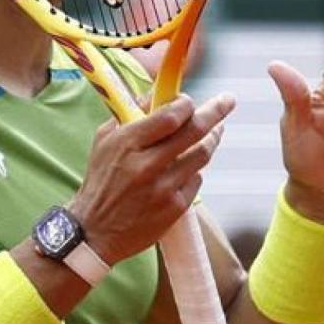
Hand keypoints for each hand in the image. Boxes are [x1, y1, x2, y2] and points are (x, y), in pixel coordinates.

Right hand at [70, 94, 235, 264]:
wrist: (95, 231)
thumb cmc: (100, 180)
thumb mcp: (106, 140)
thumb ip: (132, 113)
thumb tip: (158, 91)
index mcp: (128, 144)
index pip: (170, 115)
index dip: (186, 103)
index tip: (189, 100)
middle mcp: (148, 165)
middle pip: (195, 131)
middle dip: (216, 111)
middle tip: (228, 101)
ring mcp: (164, 188)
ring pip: (202, 154)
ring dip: (211, 139)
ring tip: (216, 130)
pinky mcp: (175, 208)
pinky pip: (196, 179)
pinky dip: (194, 170)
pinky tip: (187, 168)